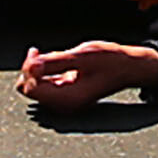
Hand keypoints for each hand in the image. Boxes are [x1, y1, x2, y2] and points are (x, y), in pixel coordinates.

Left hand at [16, 40, 157, 111]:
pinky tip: (57, 60)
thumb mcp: (82, 56)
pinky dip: (48, 72)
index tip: (36, 52)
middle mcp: (64, 104)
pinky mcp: (68, 95)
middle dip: (32, 70)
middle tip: (39, 52)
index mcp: (67, 99)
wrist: (130, 67)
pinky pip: (48, 85)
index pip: (31, 88)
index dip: (28, 69)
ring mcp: (66, 101)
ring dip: (40, 70)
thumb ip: (54, 61)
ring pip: (38, 87)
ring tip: (52, 55)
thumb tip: (32, 64)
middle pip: (31, 90)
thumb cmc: (111, 61)